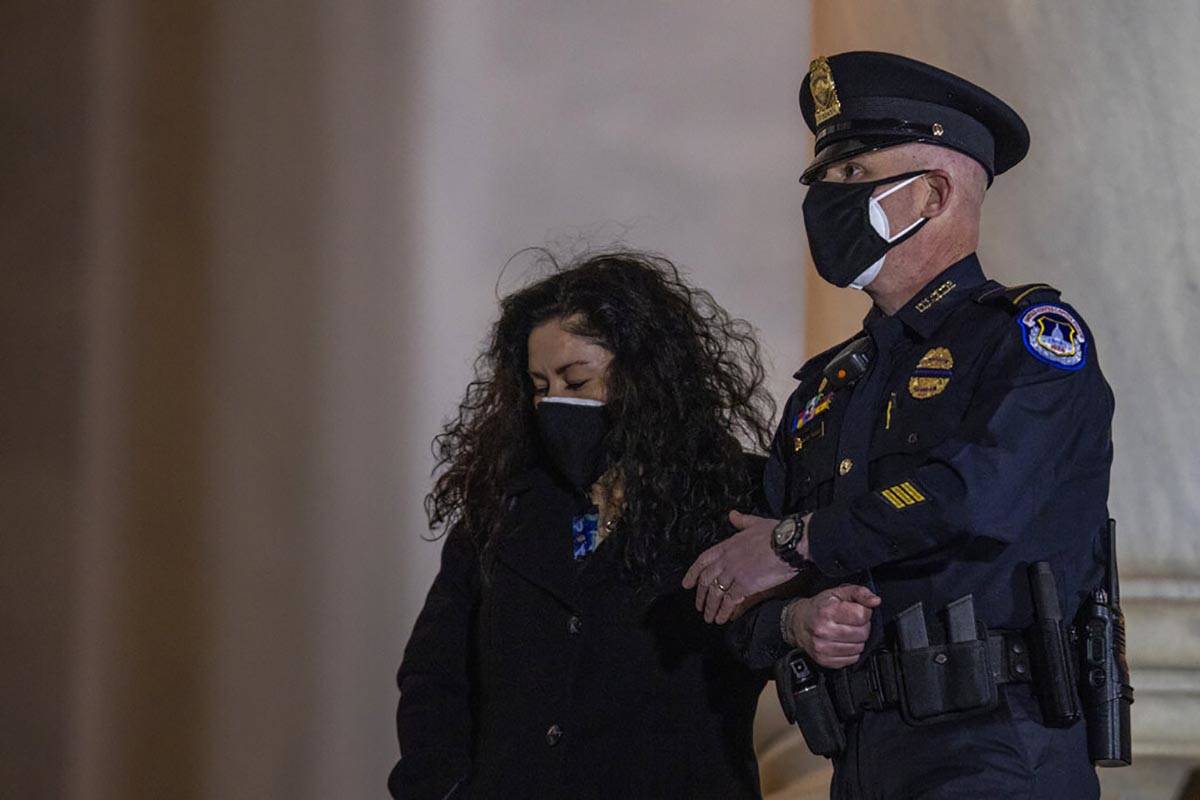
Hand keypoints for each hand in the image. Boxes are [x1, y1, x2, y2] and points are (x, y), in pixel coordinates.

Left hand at [682, 511, 802, 623]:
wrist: (788, 543)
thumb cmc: (776, 532)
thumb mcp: (755, 522)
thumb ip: (741, 521)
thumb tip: (733, 515)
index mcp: (727, 545)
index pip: (703, 561)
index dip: (692, 574)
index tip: (686, 585)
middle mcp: (726, 560)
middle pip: (706, 580)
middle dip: (701, 596)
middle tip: (698, 607)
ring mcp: (734, 573)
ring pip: (715, 593)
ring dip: (710, 607)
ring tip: (709, 618)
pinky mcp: (745, 585)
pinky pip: (730, 601)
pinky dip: (724, 611)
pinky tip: (722, 619)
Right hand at [783, 584, 880, 667]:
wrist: (799, 622)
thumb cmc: (820, 606)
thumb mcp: (839, 592)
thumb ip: (860, 593)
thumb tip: (875, 601)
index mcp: (827, 611)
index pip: (862, 615)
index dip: (864, 612)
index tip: (857, 610)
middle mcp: (823, 631)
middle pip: (863, 633)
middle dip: (862, 626)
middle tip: (852, 621)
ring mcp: (823, 648)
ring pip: (859, 648)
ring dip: (857, 640)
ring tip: (847, 631)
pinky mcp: (825, 660)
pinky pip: (852, 659)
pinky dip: (851, 651)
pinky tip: (843, 642)